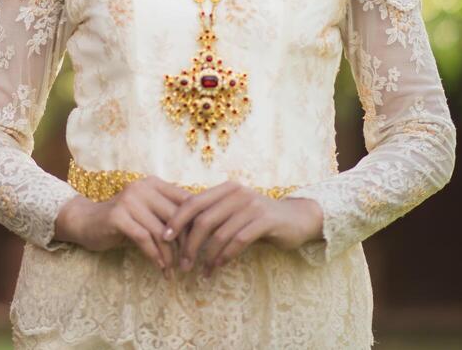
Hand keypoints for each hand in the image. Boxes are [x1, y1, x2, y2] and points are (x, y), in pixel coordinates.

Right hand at [55, 178, 192, 278]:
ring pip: (160, 231)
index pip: (185, 201)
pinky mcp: (117, 216)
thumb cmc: (123, 220)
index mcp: (153, 184)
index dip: (196, 224)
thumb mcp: (148, 213)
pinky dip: (154, 256)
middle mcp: (142, 187)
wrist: (86, 221)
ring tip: (173, 270)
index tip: (201, 245)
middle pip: (175, 217)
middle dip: (185, 243)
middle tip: (189, 262)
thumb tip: (201, 231)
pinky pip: (144, 239)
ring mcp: (129, 200)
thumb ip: (168, 215)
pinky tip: (159, 268)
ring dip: (169, 255)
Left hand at [162, 182, 323, 276]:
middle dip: (190, 244)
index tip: (164, 238)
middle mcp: (236, 193)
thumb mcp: (234, 211)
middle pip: (203, 220)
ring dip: (208, 256)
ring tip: (202, 272)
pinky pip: (239, 240)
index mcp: (225, 189)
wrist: (297, 218)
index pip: (193, 202)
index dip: (176, 220)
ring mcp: (252, 206)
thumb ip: (213, 215)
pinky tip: (219, 266)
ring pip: (220, 233)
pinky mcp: (266, 220)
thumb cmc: (259, 218)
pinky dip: (226, 255)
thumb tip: (180, 231)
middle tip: (183, 264)